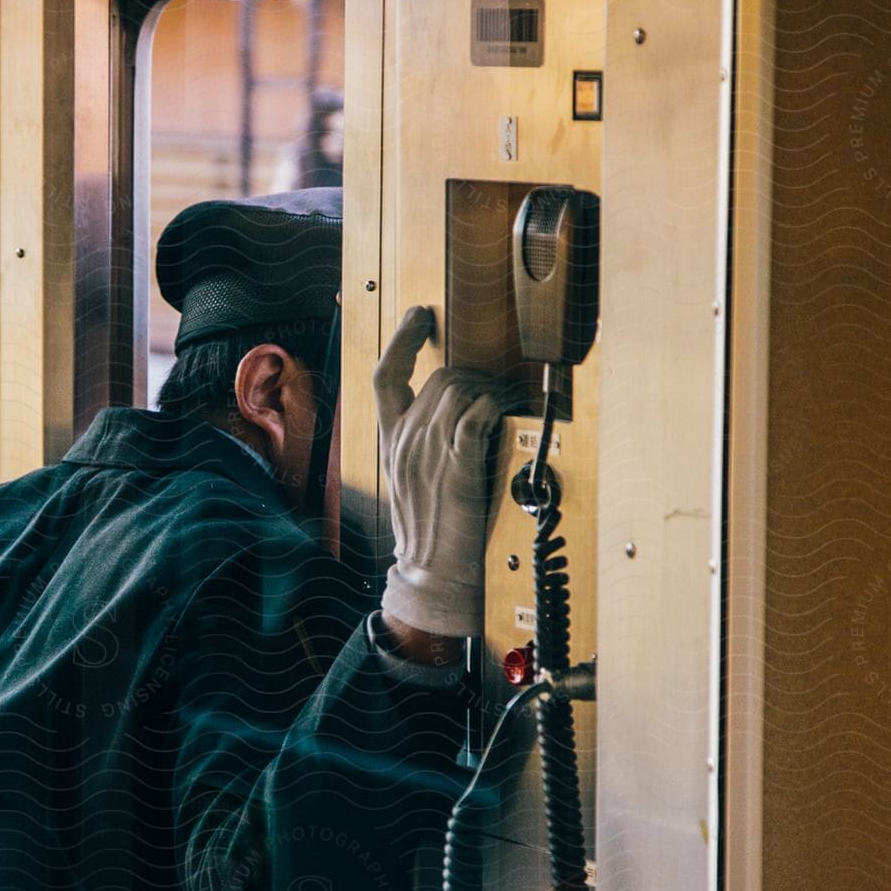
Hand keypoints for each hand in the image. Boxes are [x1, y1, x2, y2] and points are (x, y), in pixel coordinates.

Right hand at [372, 306, 508, 638]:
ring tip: (505, 406)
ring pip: (458, 391)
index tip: (420, 315)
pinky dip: (492, 407)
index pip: (385, 375)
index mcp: (390, 442)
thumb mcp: (411, 480)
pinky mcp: (456, 468)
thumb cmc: (428, 532)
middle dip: (473, 375)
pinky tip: (500, 414)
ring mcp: (429, 454)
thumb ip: (421, 443)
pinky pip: (474, 416)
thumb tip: (449, 412)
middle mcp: (405, 442)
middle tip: (496, 390)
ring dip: (490, 390)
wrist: (432, 575)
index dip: (402, 338)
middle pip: (438, 378)